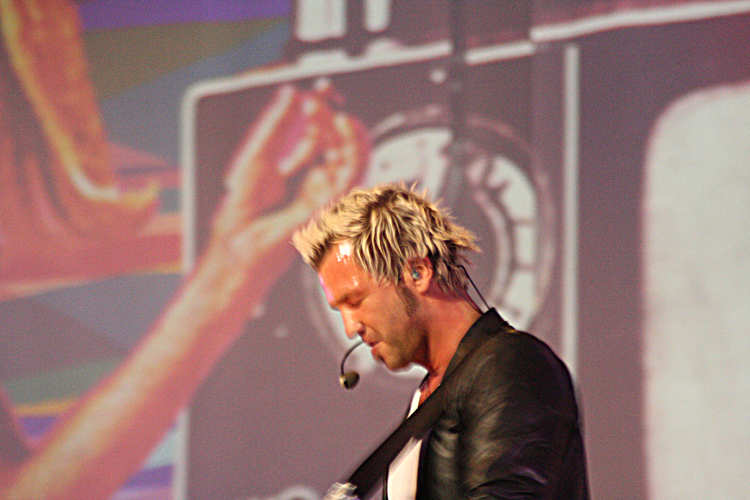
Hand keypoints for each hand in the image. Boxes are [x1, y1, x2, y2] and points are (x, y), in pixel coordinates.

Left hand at [210, 81, 368, 245]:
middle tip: (318, 100)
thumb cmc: (243, 208)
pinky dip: (353, 149)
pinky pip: (351, 173)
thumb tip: (290, 94)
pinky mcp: (331, 202)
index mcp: (298, 168)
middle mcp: (315, 179)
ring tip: (337, 112)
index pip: (318, 133)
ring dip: (349, 132)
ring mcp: (325, 191)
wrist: (240, 242)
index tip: (318, 89)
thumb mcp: (257, 155)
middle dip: (331, 118)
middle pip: (336, 142)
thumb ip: (277, 125)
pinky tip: (345, 129)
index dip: (321, 110)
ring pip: (351, 157)